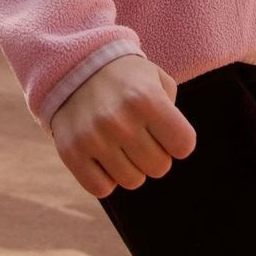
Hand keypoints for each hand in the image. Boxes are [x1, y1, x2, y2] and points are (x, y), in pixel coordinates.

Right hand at [49, 54, 196, 197]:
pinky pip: (101, 189)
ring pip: (133, 181)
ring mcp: (94, 138)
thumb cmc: (125, 78)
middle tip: (141, 136)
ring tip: (121, 144)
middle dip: (155, 154)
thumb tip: (174, 149)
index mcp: (146, 98)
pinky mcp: (71, 152)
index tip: (167, 130)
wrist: (74, 66)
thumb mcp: (157, 79)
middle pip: (159, 167)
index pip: (184, 145)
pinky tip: (103, 157)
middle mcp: (120, 120)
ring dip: (131, 167)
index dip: (178, 140)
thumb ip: (174, 113)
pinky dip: (106, 178)